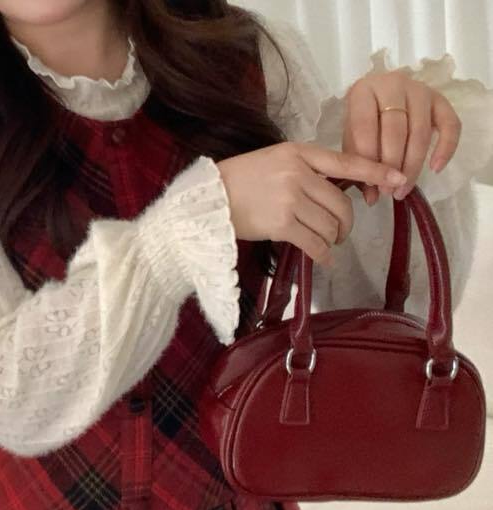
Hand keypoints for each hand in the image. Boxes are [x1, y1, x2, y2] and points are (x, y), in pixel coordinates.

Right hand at [217, 141, 406, 267]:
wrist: (209, 200)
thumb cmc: (241, 181)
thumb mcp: (275, 161)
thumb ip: (305, 170)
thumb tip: (337, 191)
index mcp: (299, 153)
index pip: (346, 162)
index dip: (376, 171)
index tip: (399, 179)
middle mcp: (298, 173)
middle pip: (340, 204)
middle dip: (345, 224)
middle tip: (341, 233)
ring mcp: (290, 199)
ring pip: (329, 225)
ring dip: (332, 240)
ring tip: (326, 244)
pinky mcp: (281, 224)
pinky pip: (315, 243)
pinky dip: (324, 254)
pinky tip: (324, 259)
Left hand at [342, 70, 461, 205]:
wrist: (379, 97)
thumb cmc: (363, 122)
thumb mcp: (353, 141)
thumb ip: (358, 165)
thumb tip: (372, 198)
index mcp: (363, 91)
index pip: (365, 126)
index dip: (368, 157)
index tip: (371, 182)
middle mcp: (393, 85)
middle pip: (396, 130)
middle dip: (392, 165)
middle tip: (388, 191)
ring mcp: (419, 90)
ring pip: (420, 132)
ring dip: (413, 165)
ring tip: (403, 189)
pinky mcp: (440, 99)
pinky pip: (450, 124)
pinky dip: (446, 148)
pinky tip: (435, 169)